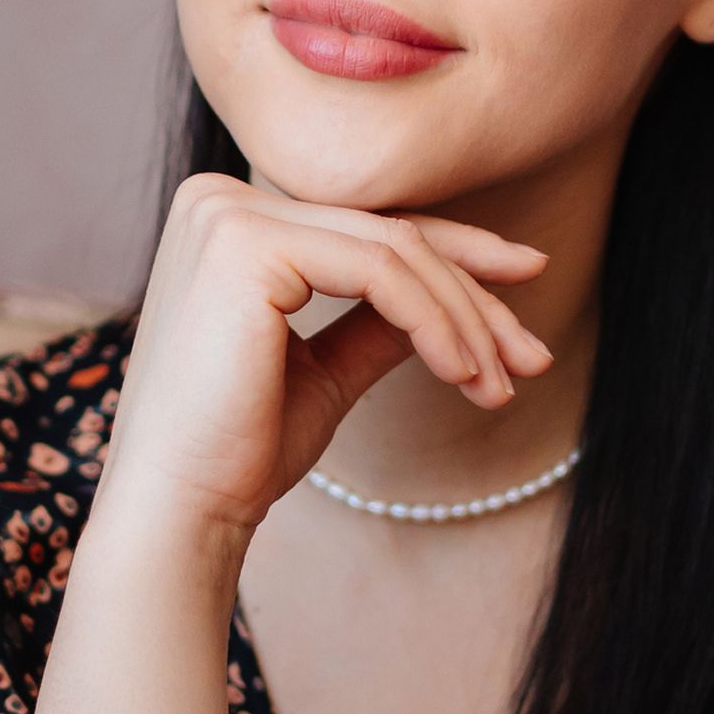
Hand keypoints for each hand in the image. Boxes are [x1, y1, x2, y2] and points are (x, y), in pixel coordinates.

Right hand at [92, 172, 553, 537]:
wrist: (178, 514)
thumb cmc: (240, 450)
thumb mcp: (327, 369)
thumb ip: (380, 321)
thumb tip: (458, 299)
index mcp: (229, 220)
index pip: (365, 228)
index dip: (455, 254)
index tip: (528, 277)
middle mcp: (219, 198)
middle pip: (387, 234)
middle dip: (475, 295)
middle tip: (535, 355)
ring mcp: (229, 215)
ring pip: (394, 249)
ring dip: (465, 319)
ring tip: (503, 384)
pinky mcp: (247, 244)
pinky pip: (379, 272)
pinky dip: (436, 323)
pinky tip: (465, 373)